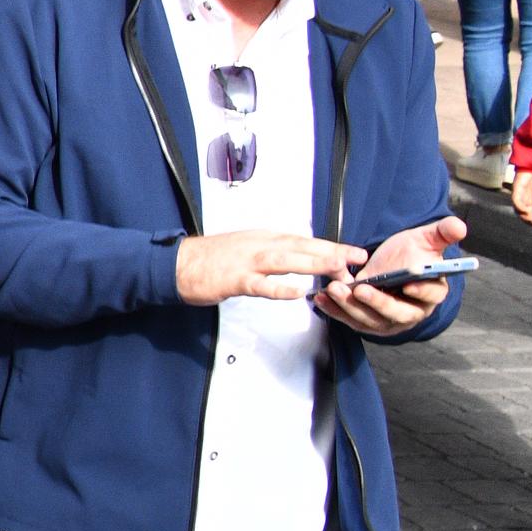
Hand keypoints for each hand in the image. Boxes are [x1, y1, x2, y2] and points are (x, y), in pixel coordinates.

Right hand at [175, 230, 363, 305]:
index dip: (330, 245)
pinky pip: (259, 284)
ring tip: (336, 268)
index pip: (304, 240)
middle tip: (356, 259)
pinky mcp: (233, 279)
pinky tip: (296, 292)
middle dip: (330, 252)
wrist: (174, 264)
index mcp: (263, 238)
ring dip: (312, 263)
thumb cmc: (209, 260)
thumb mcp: (246, 248)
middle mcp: (258, 245)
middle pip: (300, 246)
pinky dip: (278, 287)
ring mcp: (246, 262)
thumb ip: (273, 253)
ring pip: (285, 260)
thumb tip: (299, 258)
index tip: (354, 252)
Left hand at [317, 216, 467, 333]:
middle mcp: (413, 311)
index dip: (422, 292)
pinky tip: (321, 298)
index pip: (432, 295)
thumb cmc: (411, 254)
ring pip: (371, 320)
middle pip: (398, 313)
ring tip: (334, 289)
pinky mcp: (367, 322)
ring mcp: (389, 320)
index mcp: (433, 291)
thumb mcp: (425, 239)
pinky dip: (335, 310)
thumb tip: (460, 226)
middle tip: (360, 289)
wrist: (388, 263)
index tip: (408, 286)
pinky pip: (351, 320)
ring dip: (351, 307)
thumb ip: (442, 233)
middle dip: (378, 302)